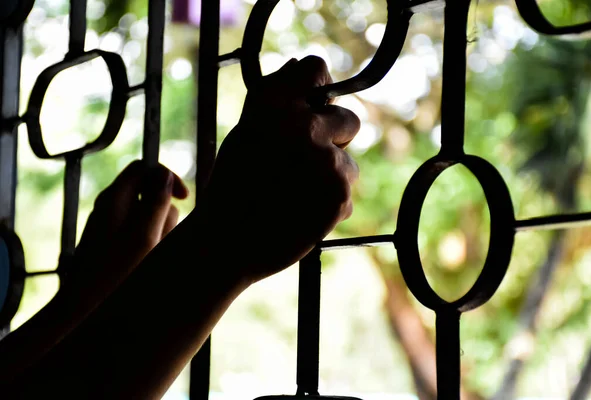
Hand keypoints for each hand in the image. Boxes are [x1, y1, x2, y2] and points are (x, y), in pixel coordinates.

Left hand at [65, 161, 187, 291]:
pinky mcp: (113, 242)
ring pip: (148, 215)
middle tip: (162, 237)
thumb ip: (156, 202)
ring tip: (153, 254)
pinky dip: (150, 243)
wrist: (82, 307)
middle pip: (149, 192)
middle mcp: (110, 207)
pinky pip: (140, 233)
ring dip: (160, 230)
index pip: (144, 168)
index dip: (167, 177)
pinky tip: (146, 262)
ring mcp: (111, 225)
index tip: (184, 197)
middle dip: (164, 212)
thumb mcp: (143, 236)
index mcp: (114, 198)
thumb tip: (165, 176)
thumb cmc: (114, 274)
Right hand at [196, 56, 359, 283]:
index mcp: (273, 103)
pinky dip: (330, 205)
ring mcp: (324, 158)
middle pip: (349, 118)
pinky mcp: (340, 191)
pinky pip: (346, 193)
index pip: (316, 69)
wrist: (226, 243)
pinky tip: (302, 214)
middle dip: (334, 140)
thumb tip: (300, 65)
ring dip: (331, 179)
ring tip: (296, 196)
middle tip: (303, 165)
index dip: (319, 90)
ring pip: (349, 163)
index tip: (313, 110)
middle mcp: (302, 124)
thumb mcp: (244, 133)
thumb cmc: (231, 188)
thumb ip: (275, 98)